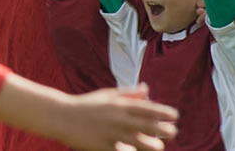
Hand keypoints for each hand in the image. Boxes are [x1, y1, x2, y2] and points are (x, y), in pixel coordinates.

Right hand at [54, 86, 177, 150]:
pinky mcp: (104, 147)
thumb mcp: (107, 94)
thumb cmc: (86, 104)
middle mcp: (119, 119)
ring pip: (143, 143)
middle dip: (167, 131)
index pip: (150, 109)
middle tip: (172, 133)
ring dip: (154, 145)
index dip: (166, 113)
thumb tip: (147, 89)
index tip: (174, 116)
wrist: (60, 117)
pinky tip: (136, 150)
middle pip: (152, 127)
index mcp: (121, 105)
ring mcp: (112, 134)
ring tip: (156, 145)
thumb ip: (129, 93)